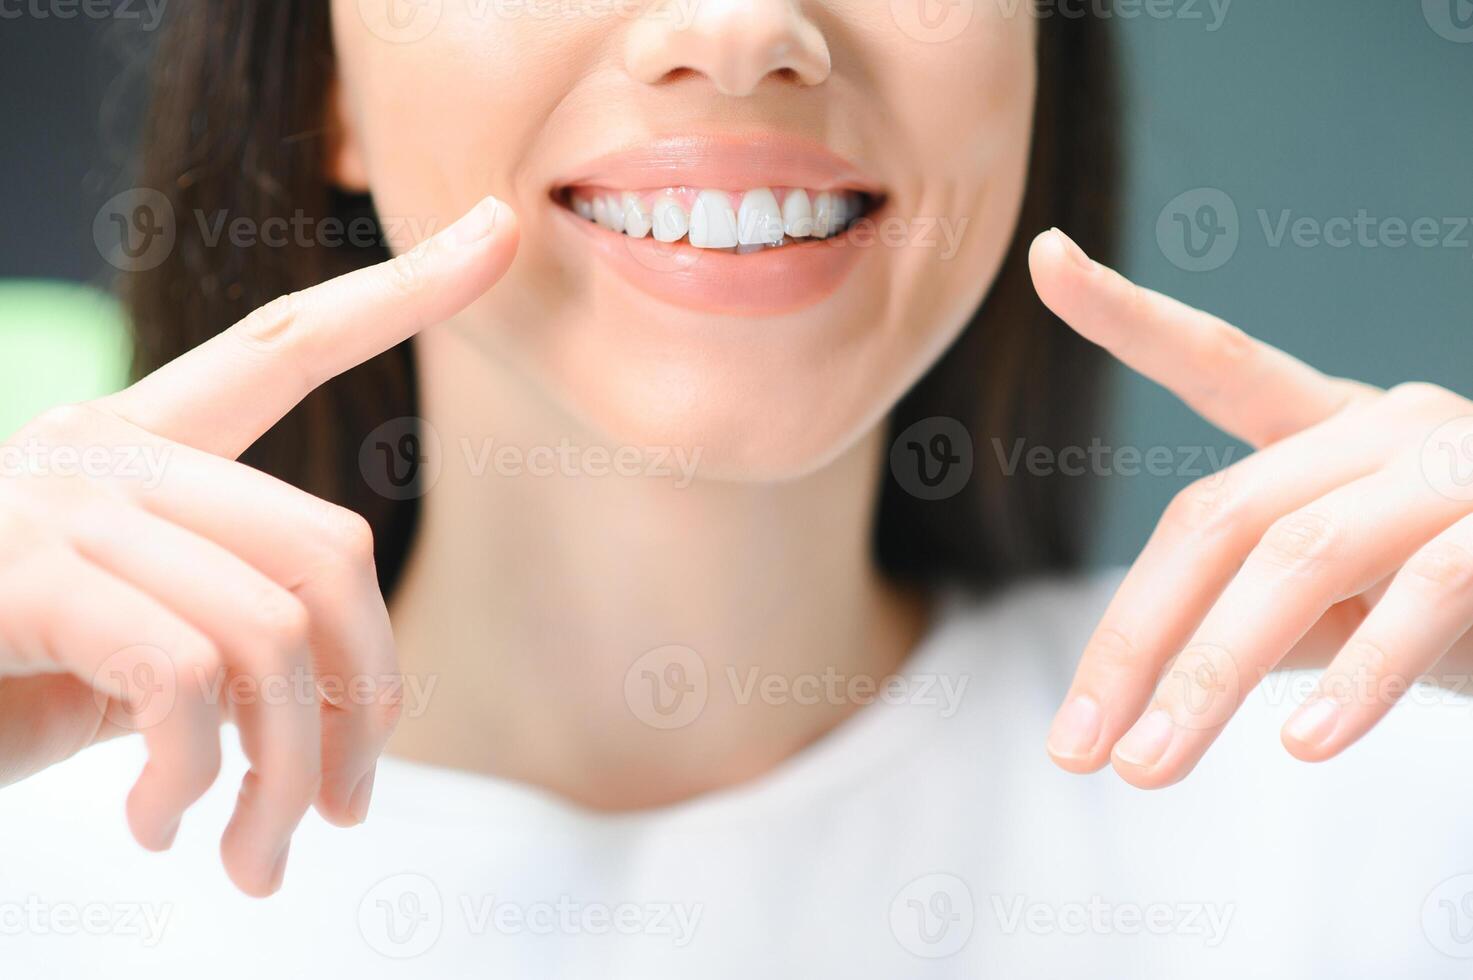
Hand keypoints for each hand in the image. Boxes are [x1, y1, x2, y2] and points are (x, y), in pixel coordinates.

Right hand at [0, 196, 517, 893]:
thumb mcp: (119, 658)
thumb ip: (218, 638)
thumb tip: (334, 707)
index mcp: (136, 449)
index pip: (287, 344)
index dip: (402, 289)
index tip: (498, 229)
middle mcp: (103, 451)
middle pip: (332, 548)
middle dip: (367, 701)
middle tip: (350, 806)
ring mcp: (61, 502)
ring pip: (275, 632)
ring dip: (284, 777)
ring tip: (253, 854)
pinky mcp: (27, 571)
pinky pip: (190, 676)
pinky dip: (194, 780)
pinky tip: (161, 824)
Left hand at [1030, 228, 1472, 788]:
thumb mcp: (1354, 607)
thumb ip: (1265, 618)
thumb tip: (1156, 677)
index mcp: (1334, 430)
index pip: (1217, 361)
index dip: (1128, 312)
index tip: (1045, 256)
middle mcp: (1385, 428)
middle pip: (1217, 517)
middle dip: (1134, 638)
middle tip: (1076, 747)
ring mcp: (1454, 466)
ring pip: (1298, 557)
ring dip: (1213, 675)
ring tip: (1151, 766)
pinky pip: (1424, 598)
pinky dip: (1359, 679)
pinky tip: (1302, 747)